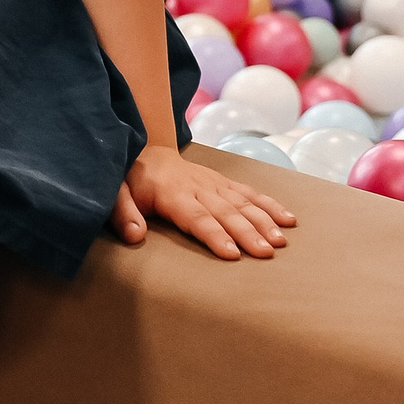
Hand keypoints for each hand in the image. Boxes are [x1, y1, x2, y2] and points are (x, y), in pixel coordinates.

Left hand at [112, 142, 294, 261]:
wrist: (146, 149)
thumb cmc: (129, 179)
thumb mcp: (115, 193)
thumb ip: (123, 214)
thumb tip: (134, 236)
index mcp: (173, 194)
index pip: (197, 217)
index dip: (215, 235)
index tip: (232, 254)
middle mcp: (199, 187)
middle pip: (226, 212)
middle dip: (248, 233)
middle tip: (266, 253)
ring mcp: (214, 183)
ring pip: (243, 202)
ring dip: (264, 221)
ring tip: (281, 241)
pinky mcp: (224, 181)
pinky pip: (250, 192)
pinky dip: (270, 205)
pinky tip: (288, 219)